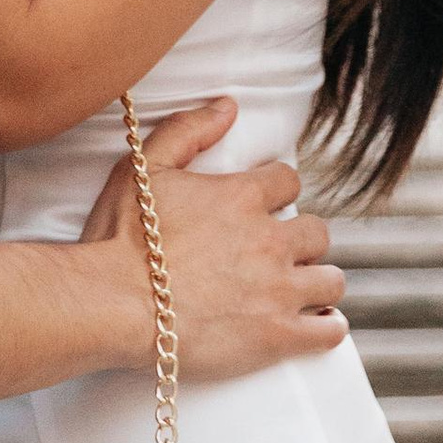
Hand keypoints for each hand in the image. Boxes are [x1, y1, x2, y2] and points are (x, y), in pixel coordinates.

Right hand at [81, 98, 347, 381]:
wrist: (111, 302)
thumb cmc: (120, 238)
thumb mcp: (143, 168)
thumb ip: (189, 130)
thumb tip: (228, 106)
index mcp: (242, 197)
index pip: (289, 182)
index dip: (277, 192)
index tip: (265, 208)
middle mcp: (269, 240)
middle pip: (317, 233)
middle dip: (302, 241)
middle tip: (278, 255)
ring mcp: (278, 290)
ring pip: (331, 281)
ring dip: (318, 283)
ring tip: (298, 292)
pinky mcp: (277, 335)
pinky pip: (329, 332)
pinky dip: (327, 329)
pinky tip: (315, 327)